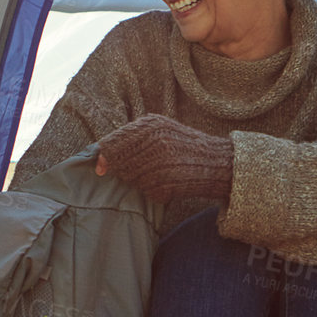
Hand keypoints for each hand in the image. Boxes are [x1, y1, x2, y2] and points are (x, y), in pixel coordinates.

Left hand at [94, 113, 233, 203]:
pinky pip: (145, 190)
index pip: (113, 143)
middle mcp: (154, 144)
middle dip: (120, 168)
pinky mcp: (167, 185)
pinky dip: (150, 188)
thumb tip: (100, 159)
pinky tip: (164, 180)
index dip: (104, 156)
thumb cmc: (183, 143)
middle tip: (136, 167)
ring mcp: (161, 166)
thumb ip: (130, 138)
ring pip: (130, 178)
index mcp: (150, 126)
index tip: (101, 165)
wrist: (215, 161)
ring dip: (136, 178)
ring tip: (155, 171)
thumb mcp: (160, 128)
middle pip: (119, 163)